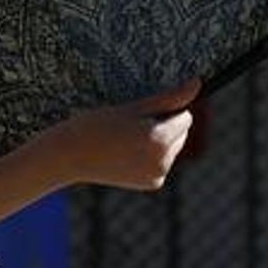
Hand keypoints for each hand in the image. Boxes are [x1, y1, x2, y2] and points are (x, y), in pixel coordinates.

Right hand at [30, 79, 199, 191]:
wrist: (70, 155)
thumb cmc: (96, 124)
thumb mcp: (132, 107)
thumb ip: (168, 98)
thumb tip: (197, 84)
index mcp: (159, 140)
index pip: (185, 116)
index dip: (164, 109)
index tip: (139, 111)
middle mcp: (163, 161)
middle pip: (182, 133)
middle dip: (165, 125)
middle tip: (130, 125)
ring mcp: (158, 175)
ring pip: (173, 148)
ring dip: (159, 140)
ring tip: (127, 138)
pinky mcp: (152, 184)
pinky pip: (163, 162)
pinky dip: (151, 155)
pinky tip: (127, 152)